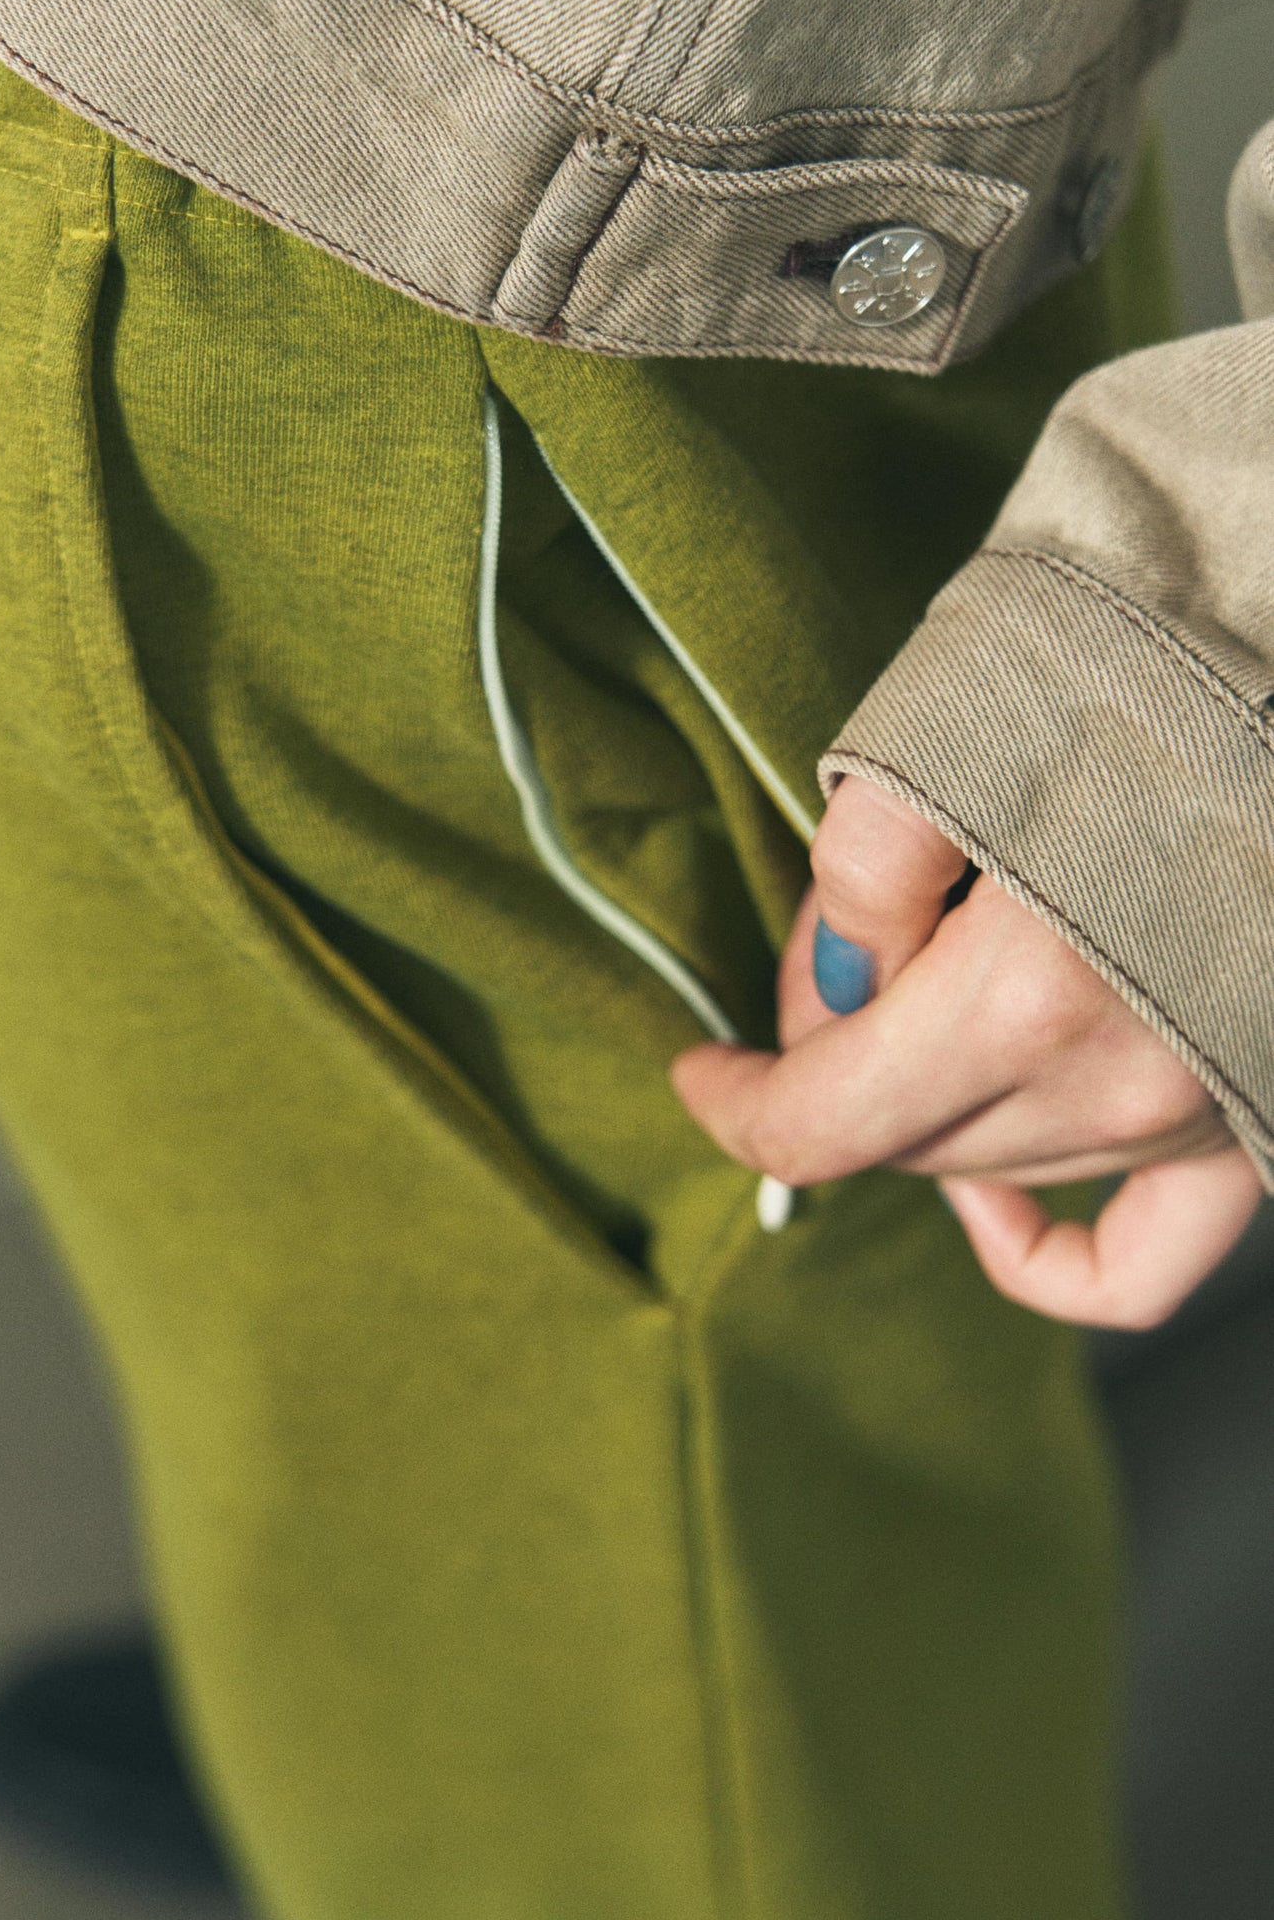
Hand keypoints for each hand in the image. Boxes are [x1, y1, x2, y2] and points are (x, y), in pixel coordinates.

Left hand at [673, 778, 1261, 1328]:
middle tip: (837, 964)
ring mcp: (1207, 1115)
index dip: (739, 1105)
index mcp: (1027, 997)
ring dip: (929, 1110)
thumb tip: (832, 988)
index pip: (823, 1125)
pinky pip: (1140, 1261)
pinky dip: (1046, 1250)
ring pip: (999, 1168)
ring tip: (926, 1003)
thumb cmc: (1142, 658)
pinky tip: (993, 1199)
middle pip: (905, 1142)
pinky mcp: (1261, 1119)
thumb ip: (854, 887)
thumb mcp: (943, 736)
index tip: (702, 1071)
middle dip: (836, 1068)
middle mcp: (1125, 1084)